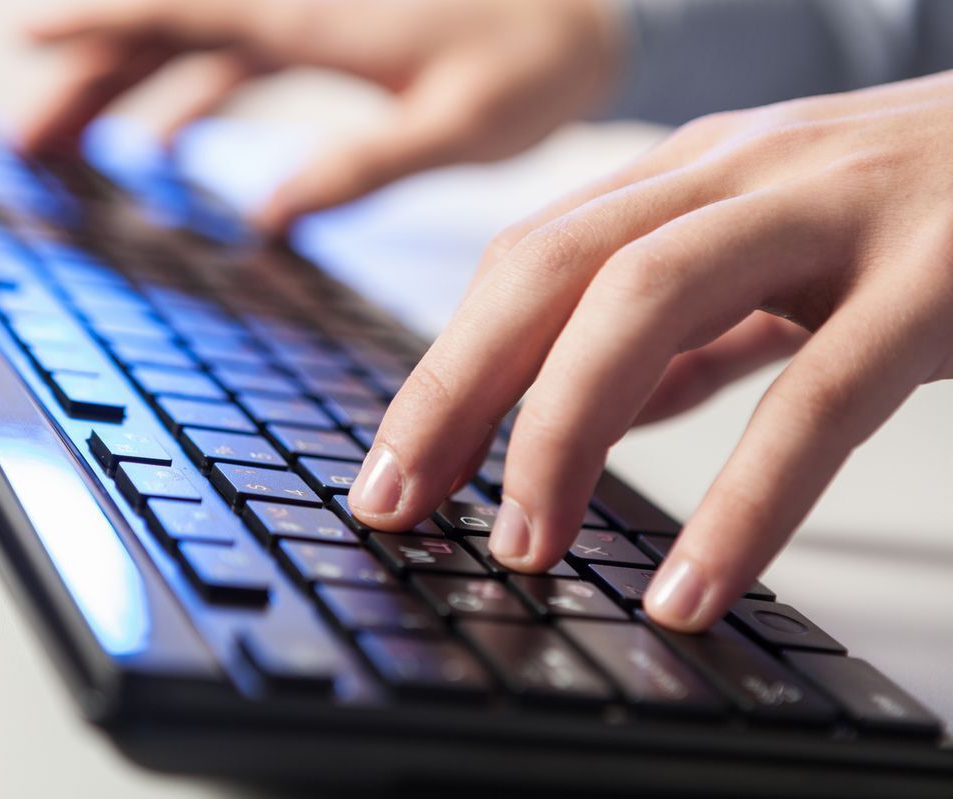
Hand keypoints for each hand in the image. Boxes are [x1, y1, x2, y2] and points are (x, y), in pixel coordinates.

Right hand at [17, 0, 620, 230]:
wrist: (592, 18)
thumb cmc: (536, 59)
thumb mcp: (455, 124)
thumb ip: (361, 164)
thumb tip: (268, 216)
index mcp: (314, 15)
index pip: (181, 10)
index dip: (98, 23)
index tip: (25, 39)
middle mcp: (297, 3)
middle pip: (165, 28)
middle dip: (89, 75)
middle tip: (28, 139)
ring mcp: (309, 16)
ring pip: (191, 45)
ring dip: (129, 90)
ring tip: (72, 144)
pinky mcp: (329, 35)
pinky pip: (236, 61)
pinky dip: (194, 96)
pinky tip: (173, 144)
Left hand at [348, 72, 952, 631]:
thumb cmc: (929, 203)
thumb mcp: (781, 254)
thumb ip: (693, 329)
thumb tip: (605, 406)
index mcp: (691, 176)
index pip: (523, 266)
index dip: (440, 369)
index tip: (389, 469)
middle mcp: (738, 175)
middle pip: (546, 273)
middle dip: (453, 397)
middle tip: (399, 508)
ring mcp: (835, 210)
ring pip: (644, 302)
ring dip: (560, 433)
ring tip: (524, 547)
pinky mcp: (937, 276)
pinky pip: (814, 393)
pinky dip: (741, 499)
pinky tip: (692, 583)